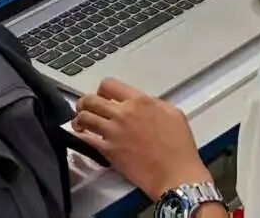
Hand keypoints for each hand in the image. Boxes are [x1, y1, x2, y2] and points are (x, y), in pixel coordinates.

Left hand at [74, 78, 209, 199]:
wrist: (175, 174)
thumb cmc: (179, 147)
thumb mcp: (173, 113)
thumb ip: (154, 104)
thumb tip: (142, 104)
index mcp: (139, 101)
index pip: (109, 85)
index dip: (101, 90)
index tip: (101, 96)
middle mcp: (123, 113)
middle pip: (91, 100)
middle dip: (85, 102)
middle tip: (84, 108)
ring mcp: (113, 132)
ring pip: (85, 117)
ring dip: (79, 119)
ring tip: (79, 122)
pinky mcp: (108, 151)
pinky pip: (86, 139)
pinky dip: (81, 136)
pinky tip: (82, 136)